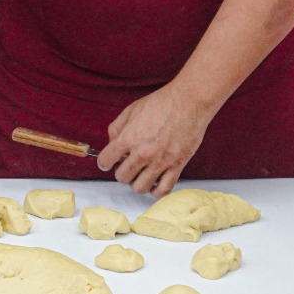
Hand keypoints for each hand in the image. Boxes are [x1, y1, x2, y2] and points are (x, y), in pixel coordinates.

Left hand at [97, 83, 215, 195]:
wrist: (189, 102)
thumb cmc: (161, 103)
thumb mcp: (131, 110)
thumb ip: (116, 129)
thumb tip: (112, 145)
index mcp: (129, 138)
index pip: (105, 161)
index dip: (104, 162)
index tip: (108, 162)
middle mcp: (143, 153)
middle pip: (122, 177)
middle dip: (122, 172)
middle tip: (128, 164)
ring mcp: (160, 162)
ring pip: (140, 187)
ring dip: (137, 182)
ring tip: (141, 173)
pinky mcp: (177, 166)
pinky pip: (163, 189)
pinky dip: (155, 191)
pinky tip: (153, 183)